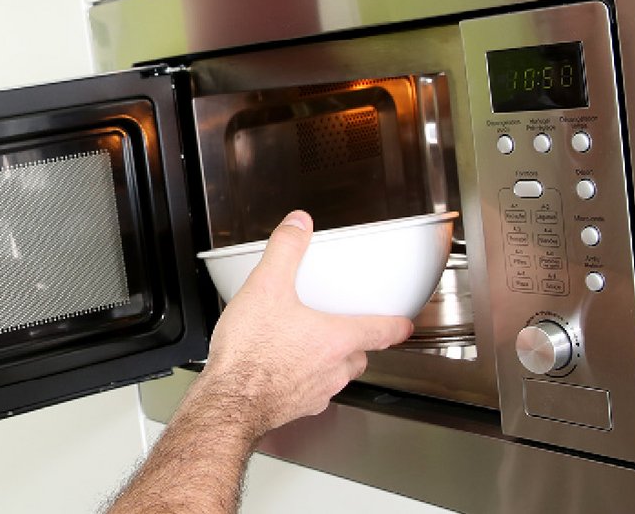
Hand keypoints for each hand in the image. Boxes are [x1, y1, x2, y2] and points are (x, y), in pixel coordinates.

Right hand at [198, 210, 414, 432]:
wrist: (229, 401)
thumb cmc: (251, 354)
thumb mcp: (266, 287)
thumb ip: (286, 251)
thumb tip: (298, 226)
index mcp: (336, 339)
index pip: (381, 332)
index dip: (396, 326)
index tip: (404, 325)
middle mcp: (333, 369)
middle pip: (359, 356)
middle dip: (357, 344)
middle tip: (346, 330)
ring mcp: (315, 392)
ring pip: (337, 377)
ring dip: (330, 364)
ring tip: (308, 348)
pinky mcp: (296, 408)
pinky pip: (310, 394)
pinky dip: (303, 382)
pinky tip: (282, 371)